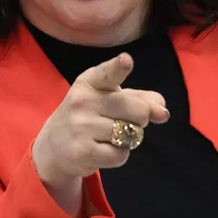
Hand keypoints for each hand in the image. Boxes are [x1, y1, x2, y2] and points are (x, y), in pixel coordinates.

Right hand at [32, 53, 169, 212]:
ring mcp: (82, 126)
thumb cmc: (90, 116)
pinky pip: (121, 155)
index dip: (119, 67)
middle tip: (120, 122)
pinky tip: (102, 150)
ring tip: (106, 137)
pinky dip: (119, 156)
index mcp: (91, 81)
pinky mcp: (83, 151)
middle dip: (139, 120)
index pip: (108, 73)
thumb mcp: (111, 99)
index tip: (126, 61)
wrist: (54, 146)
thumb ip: (141, 99)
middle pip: (138, 110)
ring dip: (127, 140)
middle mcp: (83, 100)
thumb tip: (163, 113)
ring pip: (131, 134)